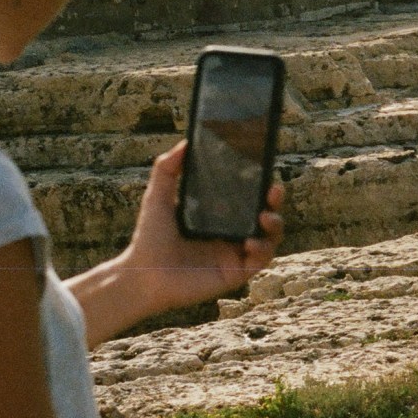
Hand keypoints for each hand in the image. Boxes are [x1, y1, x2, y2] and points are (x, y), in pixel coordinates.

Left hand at [68, 141, 284, 343]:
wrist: (141, 275)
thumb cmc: (148, 238)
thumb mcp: (157, 197)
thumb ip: (167, 168)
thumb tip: (186, 142)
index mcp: (219, 215)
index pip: (250, 197)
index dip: (262, 186)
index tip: (267, 173)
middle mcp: (231, 233)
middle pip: (267, 214)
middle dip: (275, 202)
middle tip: (273, 191)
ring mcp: (235, 254)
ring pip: (270, 237)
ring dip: (275, 225)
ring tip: (264, 218)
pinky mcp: (235, 273)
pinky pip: (260, 261)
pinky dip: (263, 251)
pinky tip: (251, 242)